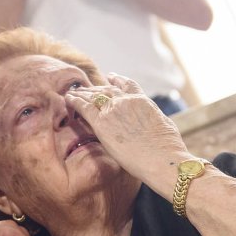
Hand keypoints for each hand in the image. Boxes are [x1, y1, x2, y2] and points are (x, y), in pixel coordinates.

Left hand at [65, 74, 189, 183]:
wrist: (162, 158)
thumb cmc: (168, 149)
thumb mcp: (164, 125)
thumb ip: (153, 119)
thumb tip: (153, 123)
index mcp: (143, 101)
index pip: (127, 86)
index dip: (118, 80)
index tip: (111, 76)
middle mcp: (127, 101)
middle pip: (107, 90)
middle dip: (96, 89)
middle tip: (86, 88)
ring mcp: (114, 110)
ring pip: (93, 96)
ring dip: (83, 93)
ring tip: (73, 92)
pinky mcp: (102, 122)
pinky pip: (84, 107)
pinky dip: (74, 101)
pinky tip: (67, 98)